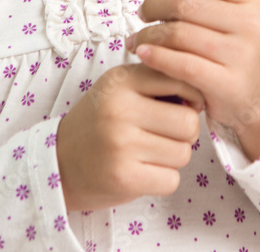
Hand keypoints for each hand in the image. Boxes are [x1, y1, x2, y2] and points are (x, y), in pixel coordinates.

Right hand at [56, 62, 204, 212]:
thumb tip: (201, 95)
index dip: (191, 96)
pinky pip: (171, 179)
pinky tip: (144, 170)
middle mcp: (120, 109)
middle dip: (186, 132)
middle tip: (169, 134)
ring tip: (152, 152)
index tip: (184, 105)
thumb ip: (156, 81)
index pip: (179, 79)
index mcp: (121, 80)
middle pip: (188, 122)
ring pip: (183, 153)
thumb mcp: (120, 88)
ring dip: (174, 157)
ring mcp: (121, 144)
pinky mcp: (123, 177)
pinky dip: (164, 179)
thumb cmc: (99, 122)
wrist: (59, 162)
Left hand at [127, 0, 259, 159]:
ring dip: (149, 34)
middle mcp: (251, 24)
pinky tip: (143, 53)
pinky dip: (156, 56)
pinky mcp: (226, 85)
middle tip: (143, 10)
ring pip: (179, 34)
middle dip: (155, 5)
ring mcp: (240, 56)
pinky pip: (181, 65)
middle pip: (187, 4)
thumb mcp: (246, 4)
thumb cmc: (244, 40)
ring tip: (138, 35)